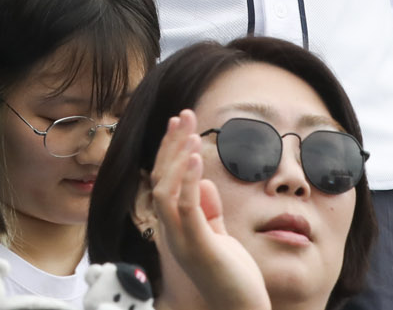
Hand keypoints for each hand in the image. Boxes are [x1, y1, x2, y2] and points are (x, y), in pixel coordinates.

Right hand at [149, 111, 271, 309]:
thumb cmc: (232, 278)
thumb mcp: (219, 236)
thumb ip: (208, 210)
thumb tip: (203, 182)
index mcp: (175, 227)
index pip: (164, 181)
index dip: (170, 151)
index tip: (181, 125)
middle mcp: (171, 232)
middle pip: (160, 178)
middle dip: (171, 145)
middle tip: (184, 115)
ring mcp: (181, 240)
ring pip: (165, 189)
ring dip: (176, 157)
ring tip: (190, 131)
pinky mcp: (198, 246)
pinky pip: (185, 208)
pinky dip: (187, 179)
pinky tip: (195, 158)